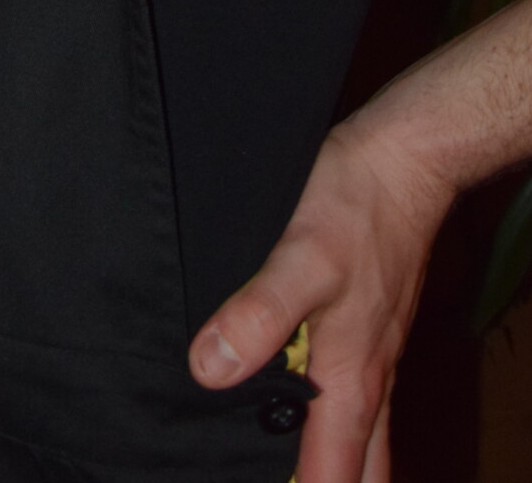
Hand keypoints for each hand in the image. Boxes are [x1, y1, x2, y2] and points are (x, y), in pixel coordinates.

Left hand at [189, 112, 452, 481]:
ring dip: (321, 456)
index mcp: (352, 385)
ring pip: (357, 439)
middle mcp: (368, 383)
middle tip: (264, 474)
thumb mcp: (300, 258)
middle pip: (354, 472)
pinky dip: (324, 418)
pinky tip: (284, 396)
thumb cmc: (355, 207)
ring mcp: (372, 357)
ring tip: (267, 454)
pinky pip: (351, 398)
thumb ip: (258, 316)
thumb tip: (209, 372)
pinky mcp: (366, 329)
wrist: (403, 161)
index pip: (332, 479)